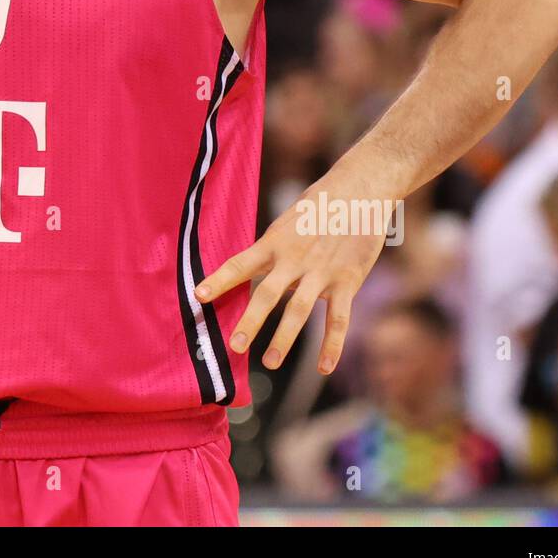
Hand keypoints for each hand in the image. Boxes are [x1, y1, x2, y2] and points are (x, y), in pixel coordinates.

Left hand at [195, 182, 388, 374]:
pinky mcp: (347, 281)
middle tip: (235, 346)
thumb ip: (273, 249)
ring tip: (269, 362)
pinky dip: (332, 345)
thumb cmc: (318, 205)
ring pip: (299, 309)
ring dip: (284, 338)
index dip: (218, 280)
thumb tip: (253, 272)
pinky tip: (324, 368)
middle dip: (251, 320)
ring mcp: (321, 271)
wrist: (360, 190)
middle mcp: (295, 258)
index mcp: (275, 241)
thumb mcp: (288, 221)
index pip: (240, 263)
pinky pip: (338, 319)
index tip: (197, 297)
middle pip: (268, 293)